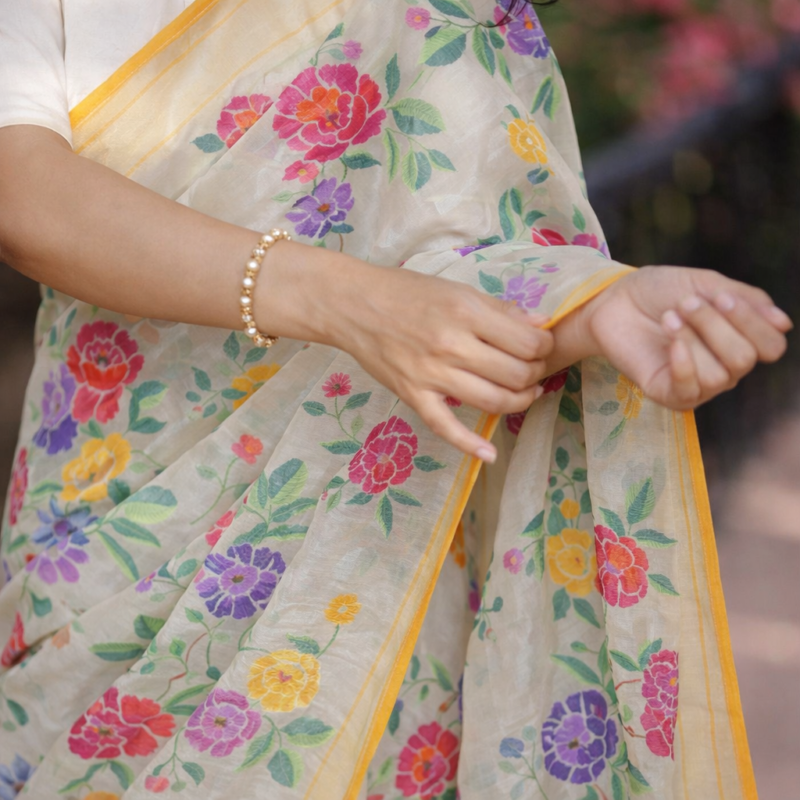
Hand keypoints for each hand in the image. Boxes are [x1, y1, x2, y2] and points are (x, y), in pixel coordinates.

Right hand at [258, 242, 553, 461]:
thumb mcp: (457, 289)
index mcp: (466, 313)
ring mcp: (431, 375)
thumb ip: (499, 309)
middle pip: (515, 374)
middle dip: (534, 375)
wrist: (354, 305)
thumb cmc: (407, 292)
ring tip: (525, 394)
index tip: (541, 347)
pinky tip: (489, 454)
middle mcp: (452, 345)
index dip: (544, 348)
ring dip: (519, 402)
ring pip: (492, 401)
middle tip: (533, 370)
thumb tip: (540, 325)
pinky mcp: (413, 395)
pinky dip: (469, 444)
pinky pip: (445, 426)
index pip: (526, 343)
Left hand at [580, 266, 791, 409]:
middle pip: (745, 359)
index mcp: (740, 339)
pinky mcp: (669, 394)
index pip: (771, 346)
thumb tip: (784, 323)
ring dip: (692, 339)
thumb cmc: (659, 291)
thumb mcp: (706, 285)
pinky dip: (684, 364)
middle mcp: (725, 367)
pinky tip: (670, 342)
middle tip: (685, 304)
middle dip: (715, 326)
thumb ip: (746, 301)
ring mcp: (698, 384)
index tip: (721, 296)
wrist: (612, 300)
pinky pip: (691, 391)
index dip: (751, 321)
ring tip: (668, 318)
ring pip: (719, 375)